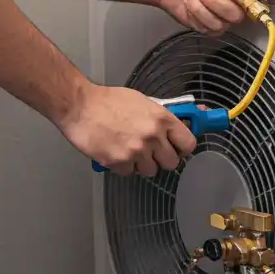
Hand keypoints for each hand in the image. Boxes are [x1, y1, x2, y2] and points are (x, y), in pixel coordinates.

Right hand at [57, 84, 196, 175]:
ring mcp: (136, 151)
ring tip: (129, 149)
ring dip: (141, 164)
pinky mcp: (118, 162)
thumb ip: (164, 115)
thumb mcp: (143, 101)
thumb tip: (194, 114)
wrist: (79, 106)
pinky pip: (129, 172)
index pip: (188, 144)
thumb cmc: (108, 101)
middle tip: (150, 151)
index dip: (183, 148)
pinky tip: (115, 151)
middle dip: (161, 159)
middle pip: (171, 163)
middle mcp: (152, 136)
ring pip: (151, 171)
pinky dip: (123, 166)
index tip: (177, 148)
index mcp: (162, 119)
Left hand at [154, 0, 274, 35]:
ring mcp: (221, 19)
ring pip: (221, 24)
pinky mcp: (207, 28)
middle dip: (216, 1)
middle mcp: (234, 7)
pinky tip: (190, 3)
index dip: (250, 3)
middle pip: (237, 16)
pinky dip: (195, 12)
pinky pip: (207, 28)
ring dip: (202, 6)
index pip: (258, 4)